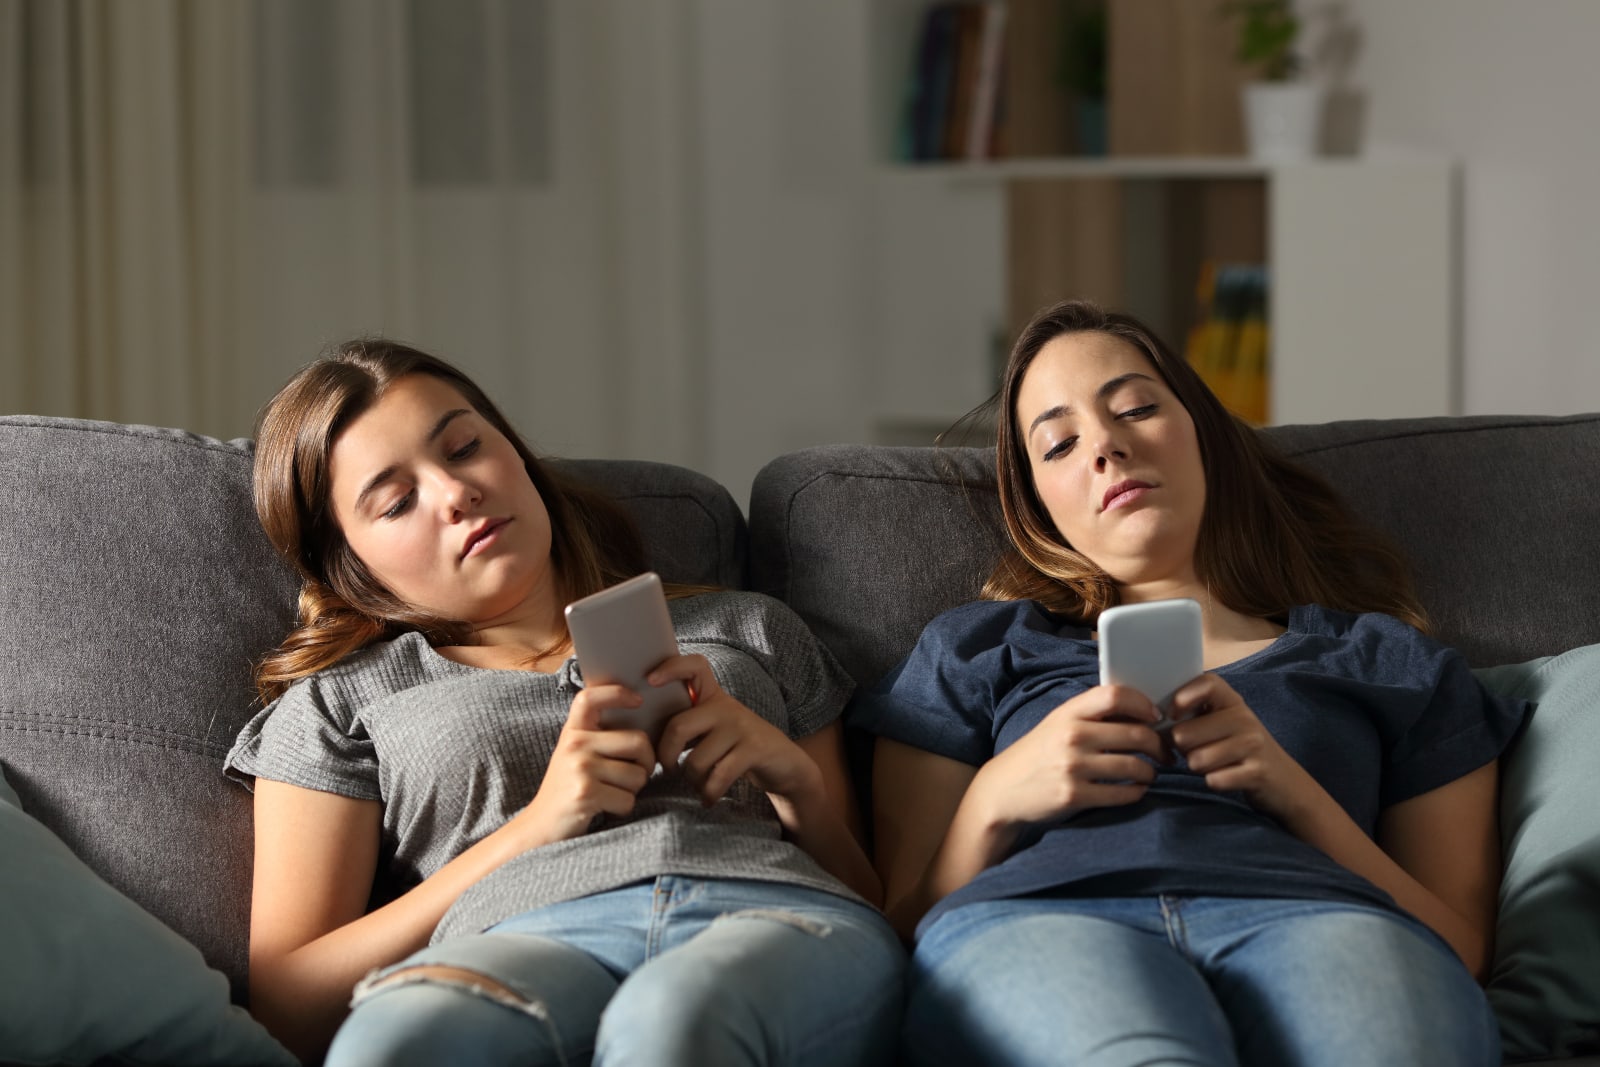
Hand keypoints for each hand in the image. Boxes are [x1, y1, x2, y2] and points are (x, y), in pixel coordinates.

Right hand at [516, 683, 657, 842]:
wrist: (539, 828)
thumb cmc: (567, 791)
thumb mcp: (575, 756)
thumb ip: (598, 738)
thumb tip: (643, 726)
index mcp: (573, 732)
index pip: (591, 698)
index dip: (617, 693)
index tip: (638, 700)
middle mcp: (575, 744)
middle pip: (638, 741)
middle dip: (646, 764)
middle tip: (635, 775)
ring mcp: (580, 767)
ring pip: (638, 775)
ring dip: (633, 790)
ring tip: (611, 794)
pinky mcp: (586, 793)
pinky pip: (628, 799)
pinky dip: (623, 808)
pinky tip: (604, 808)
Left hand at [650, 653, 823, 808]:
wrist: (786, 764)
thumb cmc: (738, 748)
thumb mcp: (714, 728)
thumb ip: (688, 724)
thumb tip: (645, 737)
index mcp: (713, 697)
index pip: (695, 666)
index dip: (671, 667)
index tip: (650, 681)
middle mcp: (727, 707)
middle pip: (679, 726)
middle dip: (666, 756)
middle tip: (669, 769)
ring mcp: (742, 727)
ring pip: (696, 759)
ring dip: (692, 781)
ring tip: (698, 786)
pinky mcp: (754, 749)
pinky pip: (718, 776)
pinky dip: (709, 793)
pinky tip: (709, 799)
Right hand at [971, 684, 1167, 829]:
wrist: (1003, 789)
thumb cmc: (1039, 753)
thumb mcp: (1058, 724)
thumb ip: (1092, 715)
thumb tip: (1142, 714)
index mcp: (1068, 713)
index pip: (1115, 696)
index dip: (1143, 704)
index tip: (1156, 716)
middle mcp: (1071, 736)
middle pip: (1135, 734)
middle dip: (1159, 745)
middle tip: (1166, 753)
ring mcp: (1073, 767)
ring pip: (1134, 766)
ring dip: (1151, 771)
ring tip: (1150, 773)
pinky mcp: (1075, 796)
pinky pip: (1122, 794)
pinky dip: (1137, 792)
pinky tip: (1136, 789)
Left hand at [1166, 673, 1316, 820]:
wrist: (1284, 782)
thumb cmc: (1238, 749)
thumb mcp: (1221, 723)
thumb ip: (1192, 714)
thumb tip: (1152, 719)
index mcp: (1232, 701)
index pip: (1207, 683)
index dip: (1183, 696)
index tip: (1172, 714)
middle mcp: (1245, 719)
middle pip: (1186, 732)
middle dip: (1182, 749)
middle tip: (1196, 750)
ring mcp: (1254, 745)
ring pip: (1196, 759)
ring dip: (1197, 767)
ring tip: (1213, 764)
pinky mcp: (1258, 772)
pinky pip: (1214, 779)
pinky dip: (1213, 782)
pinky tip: (1225, 778)